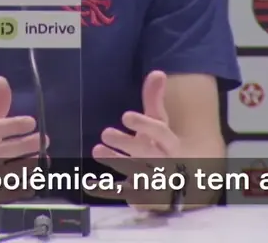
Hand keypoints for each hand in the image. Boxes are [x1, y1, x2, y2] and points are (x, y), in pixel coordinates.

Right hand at [0, 76, 45, 218]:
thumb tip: (1, 79)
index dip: (11, 125)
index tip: (32, 121)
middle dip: (22, 146)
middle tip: (43, 140)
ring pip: (2, 174)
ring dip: (24, 166)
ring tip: (41, 159)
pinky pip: (7, 193)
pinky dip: (22, 186)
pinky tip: (36, 178)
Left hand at [90, 70, 183, 213]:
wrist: (178, 183)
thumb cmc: (163, 147)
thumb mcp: (161, 124)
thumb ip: (155, 101)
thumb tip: (157, 72)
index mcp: (171, 143)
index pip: (161, 133)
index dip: (144, 125)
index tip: (125, 116)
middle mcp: (164, 162)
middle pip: (146, 153)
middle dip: (126, 144)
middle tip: (105, 133)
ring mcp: (152, 179)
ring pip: (134, 171)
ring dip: (115, 162)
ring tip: (97, 150)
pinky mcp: (139, 194)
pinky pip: (122, 192)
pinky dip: (105, 189)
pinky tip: (89, 182)